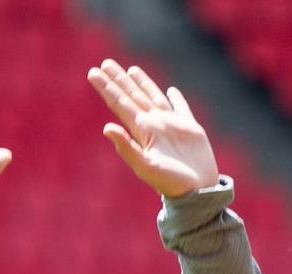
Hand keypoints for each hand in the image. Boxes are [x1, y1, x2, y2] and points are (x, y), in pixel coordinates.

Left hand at [88, 60, 218, 197]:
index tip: (93, 73)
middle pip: (133, 96)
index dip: (107, 88)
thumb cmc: (171, 183)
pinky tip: (171, 91)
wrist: (198, 192)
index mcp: (142, 131)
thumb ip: (127, 148)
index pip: (120, 104)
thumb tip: (107, 128)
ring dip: (143, 84)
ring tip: (131, 71)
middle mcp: (154, 125)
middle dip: (119, 80)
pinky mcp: (191, 129)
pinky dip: (176, 99)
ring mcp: (172, 126)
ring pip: (154, 97)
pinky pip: (181, 109)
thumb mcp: (146, 167)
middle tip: (105, 63)